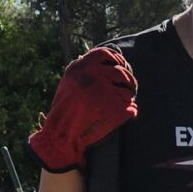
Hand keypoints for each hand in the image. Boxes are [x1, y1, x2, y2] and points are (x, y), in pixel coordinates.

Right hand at [28, 45, 136, 172]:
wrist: (61, 137)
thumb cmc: (65, 111)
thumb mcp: (69, 83)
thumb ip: (85, 70)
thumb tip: (106, 61)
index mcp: (81, 68)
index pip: (105, 54)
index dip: (117, 58)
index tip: (121, 64)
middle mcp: (93, 77)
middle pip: (121, 71)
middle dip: (128, 79)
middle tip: (130, 87)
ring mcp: (105, 92)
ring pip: (128, 89)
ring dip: (129, 95)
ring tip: (125, 101)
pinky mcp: (115, 109)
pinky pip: (131, 107)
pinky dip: (130, 110)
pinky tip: (124, 114)